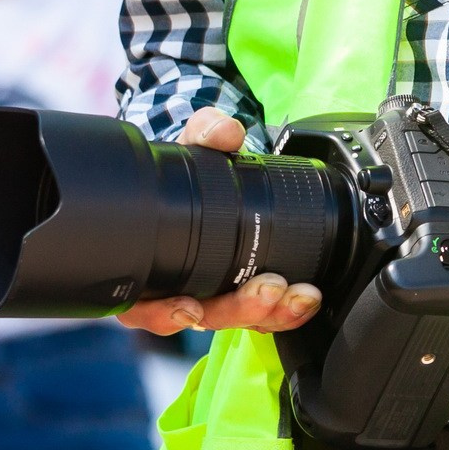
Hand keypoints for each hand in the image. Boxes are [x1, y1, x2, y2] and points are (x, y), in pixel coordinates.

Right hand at [116, 109, 325, 336]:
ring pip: (237, 319)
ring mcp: (213, 293)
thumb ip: (206, 131)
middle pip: (202, 317)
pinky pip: (262, 313)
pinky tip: (304, 299)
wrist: (214, 174)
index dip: (163, 314)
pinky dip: (285, 311)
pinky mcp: (243, 292)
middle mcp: (177, 287)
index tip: (189, 308)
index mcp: (148, 264)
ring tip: (298, 296)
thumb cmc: (190, 169)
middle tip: (269, 290)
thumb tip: (224, 131)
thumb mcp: (193, 143)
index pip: (143, 305)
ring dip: (270, 313)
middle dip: (238, 310)